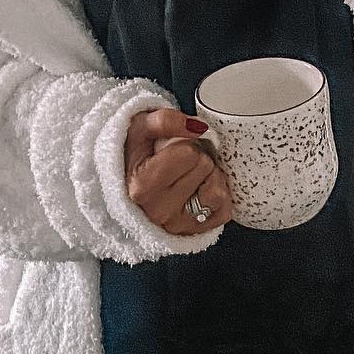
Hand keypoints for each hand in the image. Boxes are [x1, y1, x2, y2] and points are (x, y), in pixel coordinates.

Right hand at [124, 108, 234, 237]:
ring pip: (218, 191)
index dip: (185, 143)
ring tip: (191, 175)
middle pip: (205, 167)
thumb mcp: (139, 128)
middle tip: (180, 161)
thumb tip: (198, 127)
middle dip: (197, 158)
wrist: (128, 183)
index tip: (172, 148)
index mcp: (142, 187)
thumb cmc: (134, 155)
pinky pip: (225, 210)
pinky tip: (198, 190)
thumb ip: (165, 121)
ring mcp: (178, 225)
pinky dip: (217, 195)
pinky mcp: (196, 232)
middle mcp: (159, 211)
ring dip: (210, 177)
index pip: (188, 153)